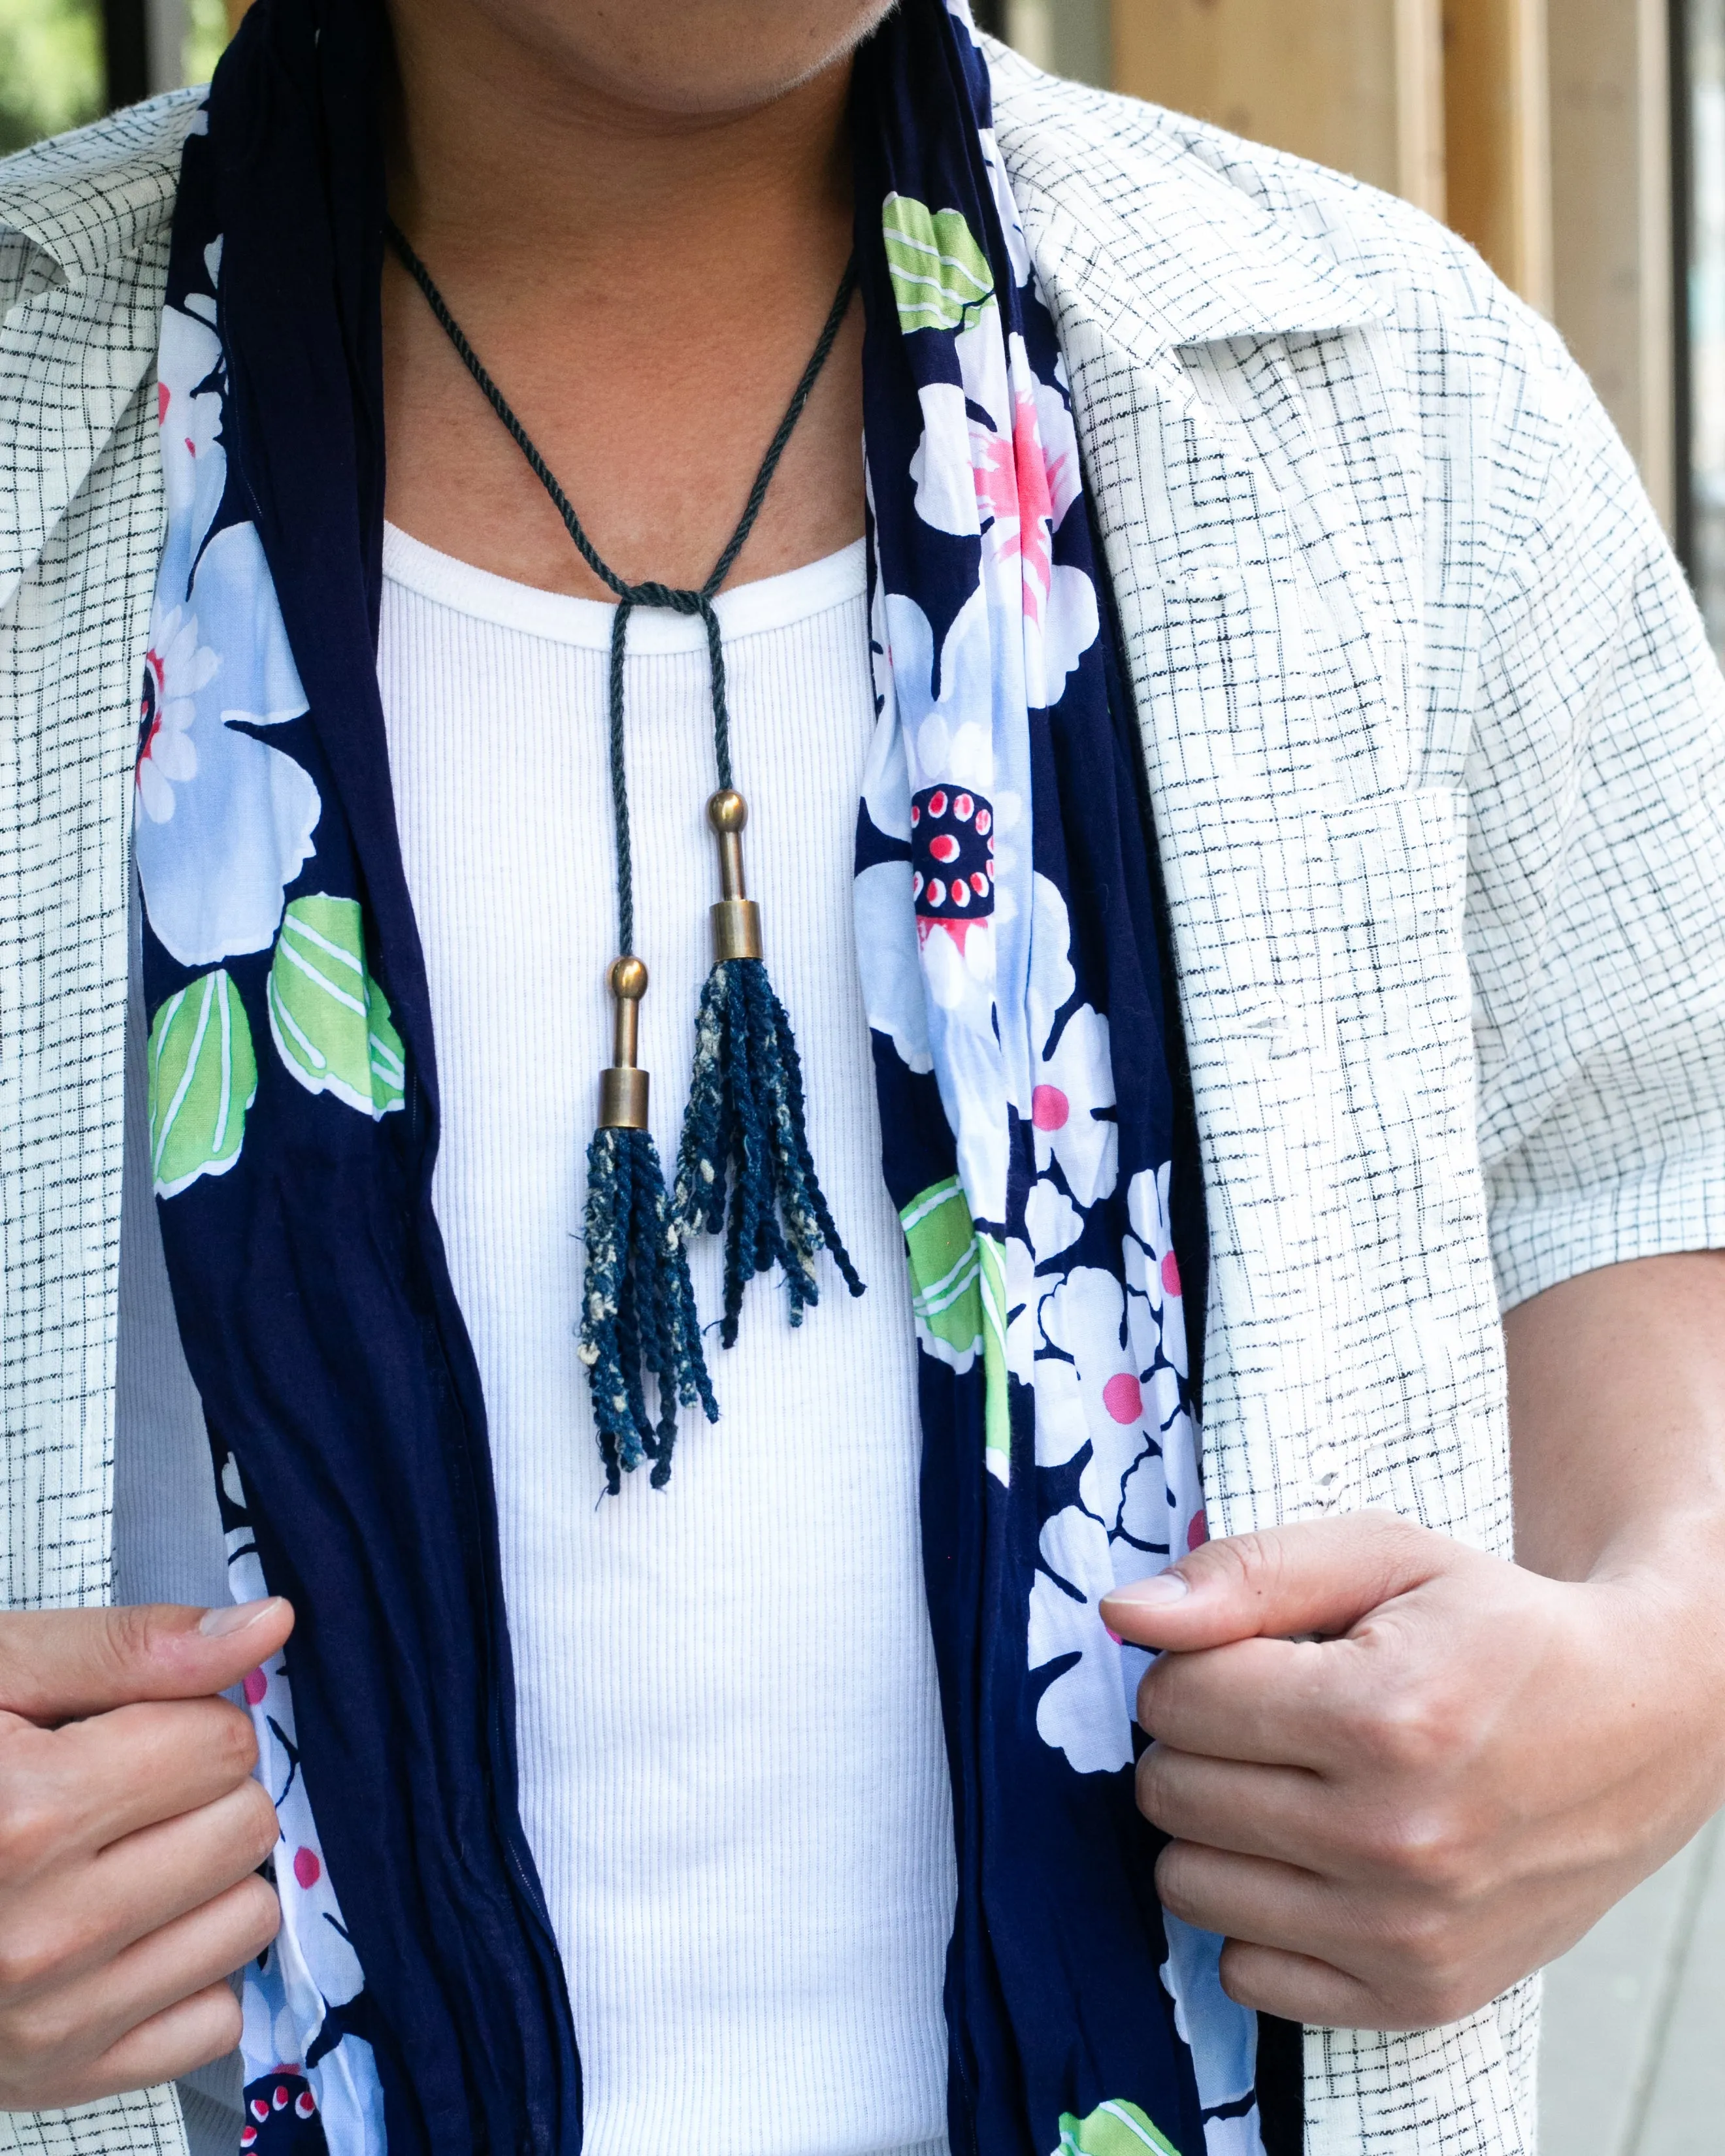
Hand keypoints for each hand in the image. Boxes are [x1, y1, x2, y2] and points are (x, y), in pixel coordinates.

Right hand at [0, 1598, 294, 2108]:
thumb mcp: (0, 1671)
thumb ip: (137, 1647)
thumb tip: (270, 1625)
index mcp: (27, 1816)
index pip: (225, 1742)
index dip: (187, 1721)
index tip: (130, 1732)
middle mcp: (45, 1933)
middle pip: (246, 1826)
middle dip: (203, 1794)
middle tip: (125, 1794)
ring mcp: (53, 2021)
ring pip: (248, 1919)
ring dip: (207, 1882)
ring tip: (123, 1861)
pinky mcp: (62, 2079)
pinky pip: (215, 2021)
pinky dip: (185, 1975)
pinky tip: (122, 1938)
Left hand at [1101, 1514, 1724, 2030]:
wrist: (1640, 1724)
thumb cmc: (1495, 1628)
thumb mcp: (1381, 1555)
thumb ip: (1245, 1574)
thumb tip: (1124, 1615)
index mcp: (1385, 1717)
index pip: (1177, 1699)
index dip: (1191, 1664)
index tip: (1247, 1657)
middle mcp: (1396, 1839)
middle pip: (1171, 1791)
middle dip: (1196, 1741)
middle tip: (1269, 1718)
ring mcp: (1408, 1932)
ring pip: (1189, 1885)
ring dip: (1216, 1826)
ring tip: (1290, 1782)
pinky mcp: (1420, 1994)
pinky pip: (1247, 1975)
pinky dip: (1259, 1914)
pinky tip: (1314, 1859)